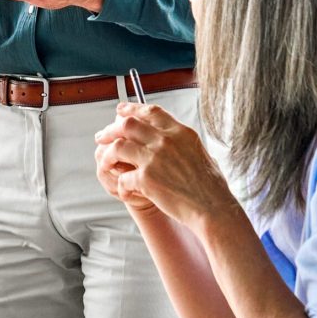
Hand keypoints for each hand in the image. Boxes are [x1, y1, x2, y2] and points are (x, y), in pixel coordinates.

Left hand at [95, 103, 237, 230]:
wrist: (214, 208)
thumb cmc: (210, 186)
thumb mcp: (200, 152)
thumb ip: (180, 141)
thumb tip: (166, 136)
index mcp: (180, 132)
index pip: (150, 111)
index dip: (131, 108)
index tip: (120, 110)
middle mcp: (166, 141)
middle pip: (128, 124)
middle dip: (111, 129)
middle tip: (102, 136)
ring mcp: (155, 158)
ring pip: (119, 146)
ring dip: (108, 153)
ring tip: (105, 160)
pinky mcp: (147, 179)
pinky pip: (123, 177)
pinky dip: (120, 184)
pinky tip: (123, 190)